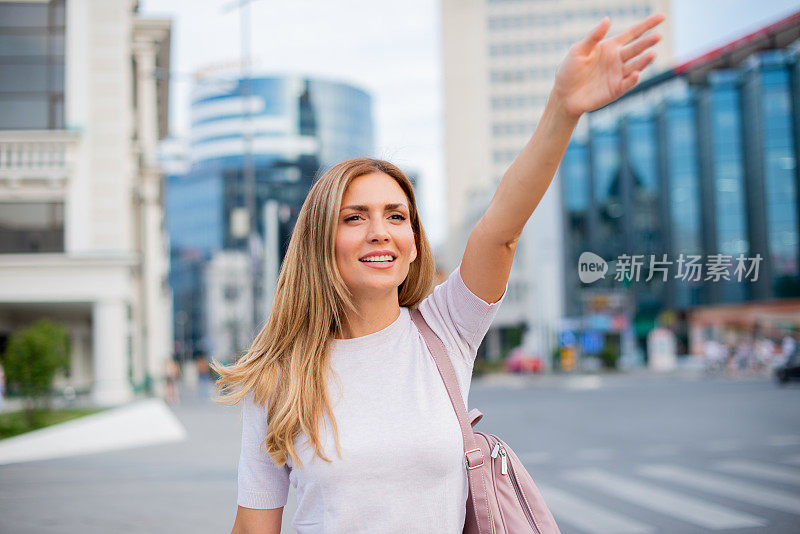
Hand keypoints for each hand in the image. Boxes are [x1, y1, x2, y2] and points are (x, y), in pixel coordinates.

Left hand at [551, 13, 665, 117]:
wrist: (564, 95)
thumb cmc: (570, 70)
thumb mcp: (579, 50)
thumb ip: (594, 37)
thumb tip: (607, 19)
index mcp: (610, 47)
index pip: (633, 33)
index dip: (647, 25)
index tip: (662, 17)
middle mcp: (617, 59)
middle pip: (637, 48)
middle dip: (648, 42)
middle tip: (658, 36)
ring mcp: (618, 75)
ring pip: (636, 65)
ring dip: (644, 60)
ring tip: (652, 54)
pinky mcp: (616, 90)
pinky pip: (627, 83)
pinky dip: (632, 79)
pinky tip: (635, 74)